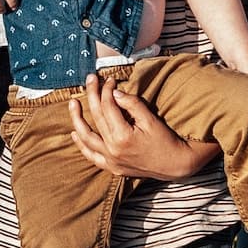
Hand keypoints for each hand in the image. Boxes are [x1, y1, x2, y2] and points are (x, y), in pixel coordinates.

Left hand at [66, 73, 218, 182]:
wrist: (174, 164)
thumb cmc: (165, 140)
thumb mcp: (151, 119)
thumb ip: (132, 104)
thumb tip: (115, 92)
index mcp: (123, 136)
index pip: (108, 106)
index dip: (107, 90)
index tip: (110, 80)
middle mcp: (113, 149)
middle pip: (96, 117)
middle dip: (92, 95)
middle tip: (90, 80)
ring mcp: (111, 160)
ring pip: (87, 137)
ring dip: (77, 119)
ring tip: (72, 103)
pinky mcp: (112, 167)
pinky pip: (91, 156)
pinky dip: (82, 145)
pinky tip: (75, 133)